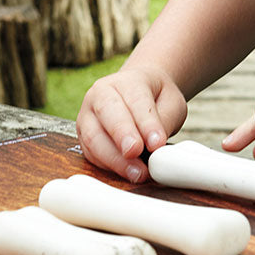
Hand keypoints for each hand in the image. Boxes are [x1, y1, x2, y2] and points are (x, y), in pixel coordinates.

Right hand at [76, 67, 186, 182]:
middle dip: (121, 136)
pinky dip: (107, 166)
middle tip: (136, 153)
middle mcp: (101, 94)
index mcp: (127, 80)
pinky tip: (126, 173)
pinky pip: (90, 153)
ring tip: (137, 173)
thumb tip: (156, 147)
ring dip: (114, 159)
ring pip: (93, 137)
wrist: (139, 93)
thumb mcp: (171, 103)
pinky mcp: (83, 136)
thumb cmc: (156, 99)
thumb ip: (165, 121)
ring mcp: (88, 114)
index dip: (146, 124)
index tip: (157, 143)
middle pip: (108, 113)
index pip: (136, 100)